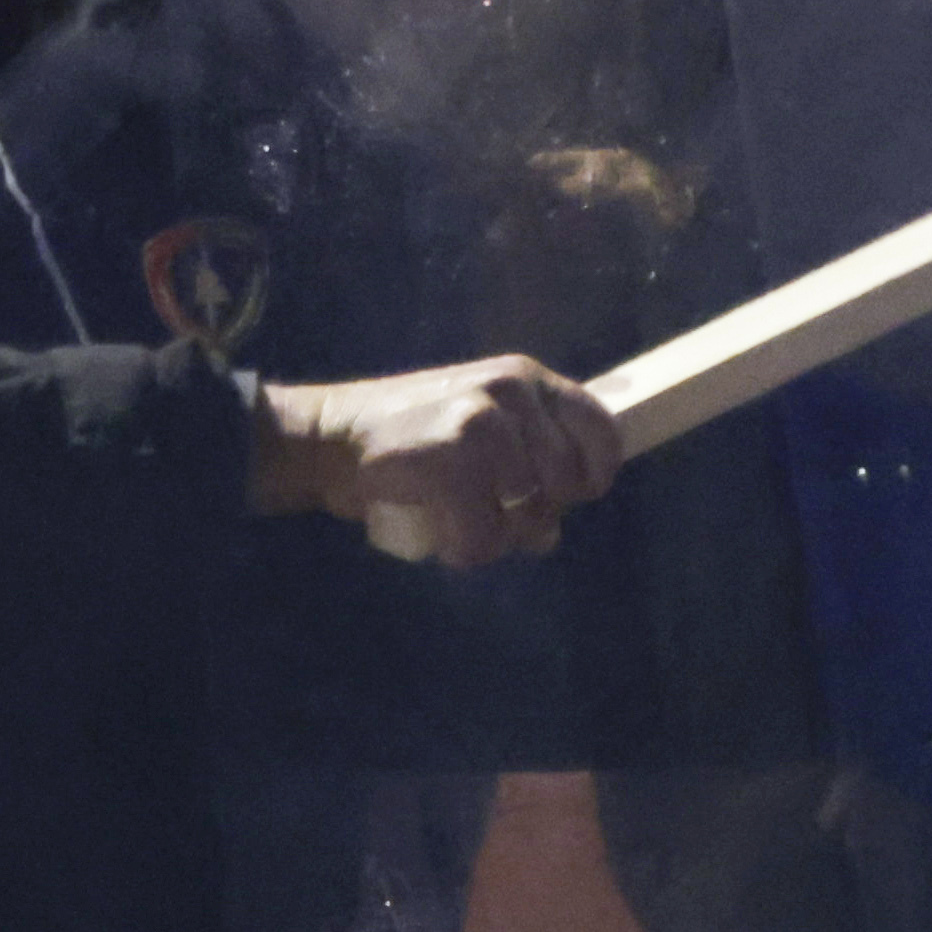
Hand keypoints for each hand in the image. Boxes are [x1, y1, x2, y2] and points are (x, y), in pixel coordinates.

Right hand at [253, 356, 628, 568]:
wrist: (329, 438)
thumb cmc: (410, 444)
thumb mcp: (477, 441)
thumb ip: (523, 474)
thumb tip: (548, 535)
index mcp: (527, 379)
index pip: (601, 429)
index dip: (591, 476)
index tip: (561, 500)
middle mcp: (513, 390)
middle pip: (565, 484)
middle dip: (532, 516)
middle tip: (488, 516)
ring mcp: (483, 422)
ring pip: (528, 515)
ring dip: (495, 539)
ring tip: (457, 525)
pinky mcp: (452, 460)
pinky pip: (486, 537)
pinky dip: (465, 552)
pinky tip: (442, 541)